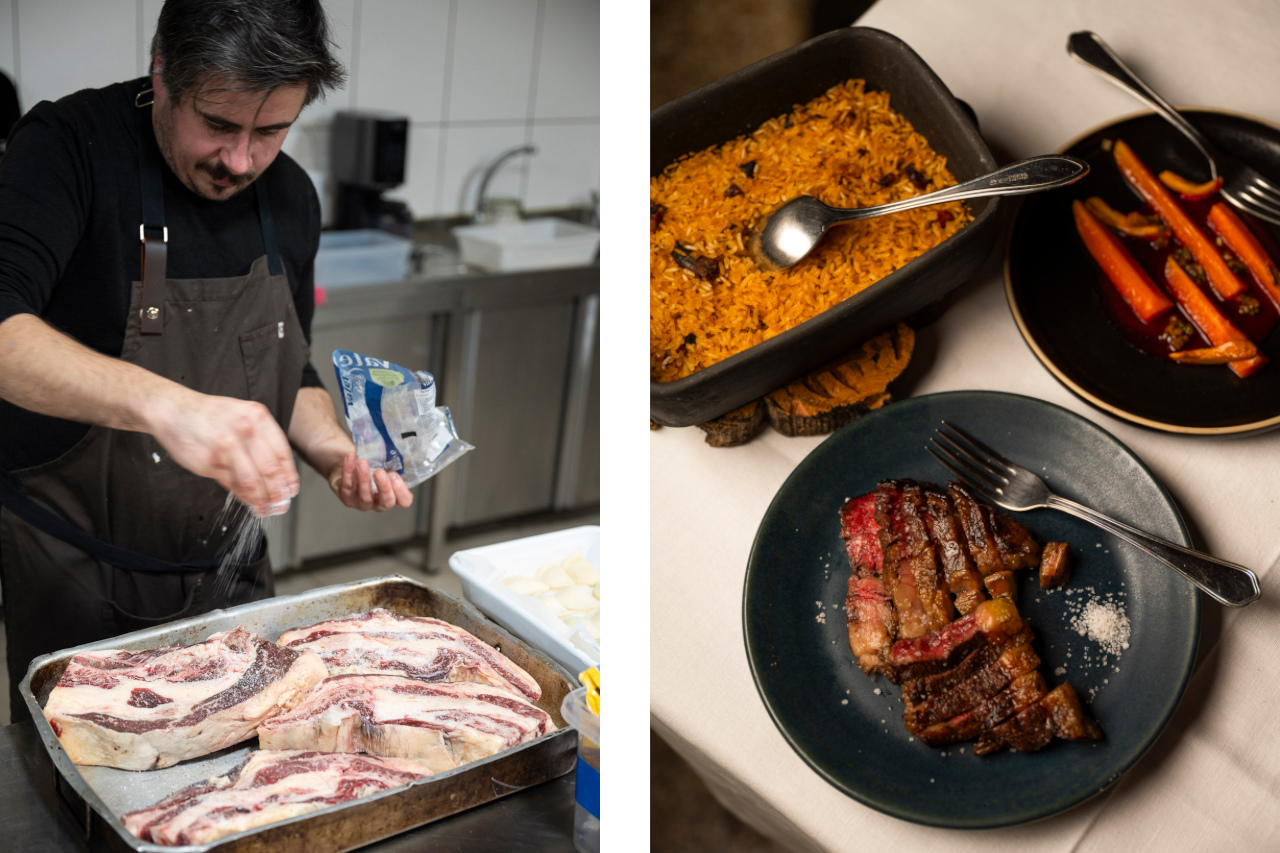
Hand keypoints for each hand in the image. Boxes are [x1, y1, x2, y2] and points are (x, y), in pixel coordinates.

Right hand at [148, 392, 298, 515]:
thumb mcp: (242, 415)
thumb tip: (279, 471)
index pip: (283, 453)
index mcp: (258, 416)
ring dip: (263, 500)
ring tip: (267, 509)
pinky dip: (245, 497)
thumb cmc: (210, 415)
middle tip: (281, 505)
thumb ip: (261, 438)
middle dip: (278, 493)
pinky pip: (234, 485)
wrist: (173, 410)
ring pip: (253, 482)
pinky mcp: (211, 463)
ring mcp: (228, 447)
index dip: (289, 476)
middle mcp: (246, 430)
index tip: (291, 489)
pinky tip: (250, 502)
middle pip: (271, 471)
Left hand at [327, 453, 413, 511]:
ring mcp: (362, 503)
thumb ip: (393, 464)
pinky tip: (351, 458)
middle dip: (383, 487)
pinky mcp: (347, 498)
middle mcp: (379, 504)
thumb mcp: (386, 466)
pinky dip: (348, 471)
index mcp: (393, 496)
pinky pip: (348, 486)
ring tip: (362, 462)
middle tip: (379, 472)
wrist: (350, 470)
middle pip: (386, 502)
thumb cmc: (373, 469)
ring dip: (364, 478)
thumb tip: (395, 452)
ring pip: (365, 496)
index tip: (394, 474)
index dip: (401, 490)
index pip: (404, 501)